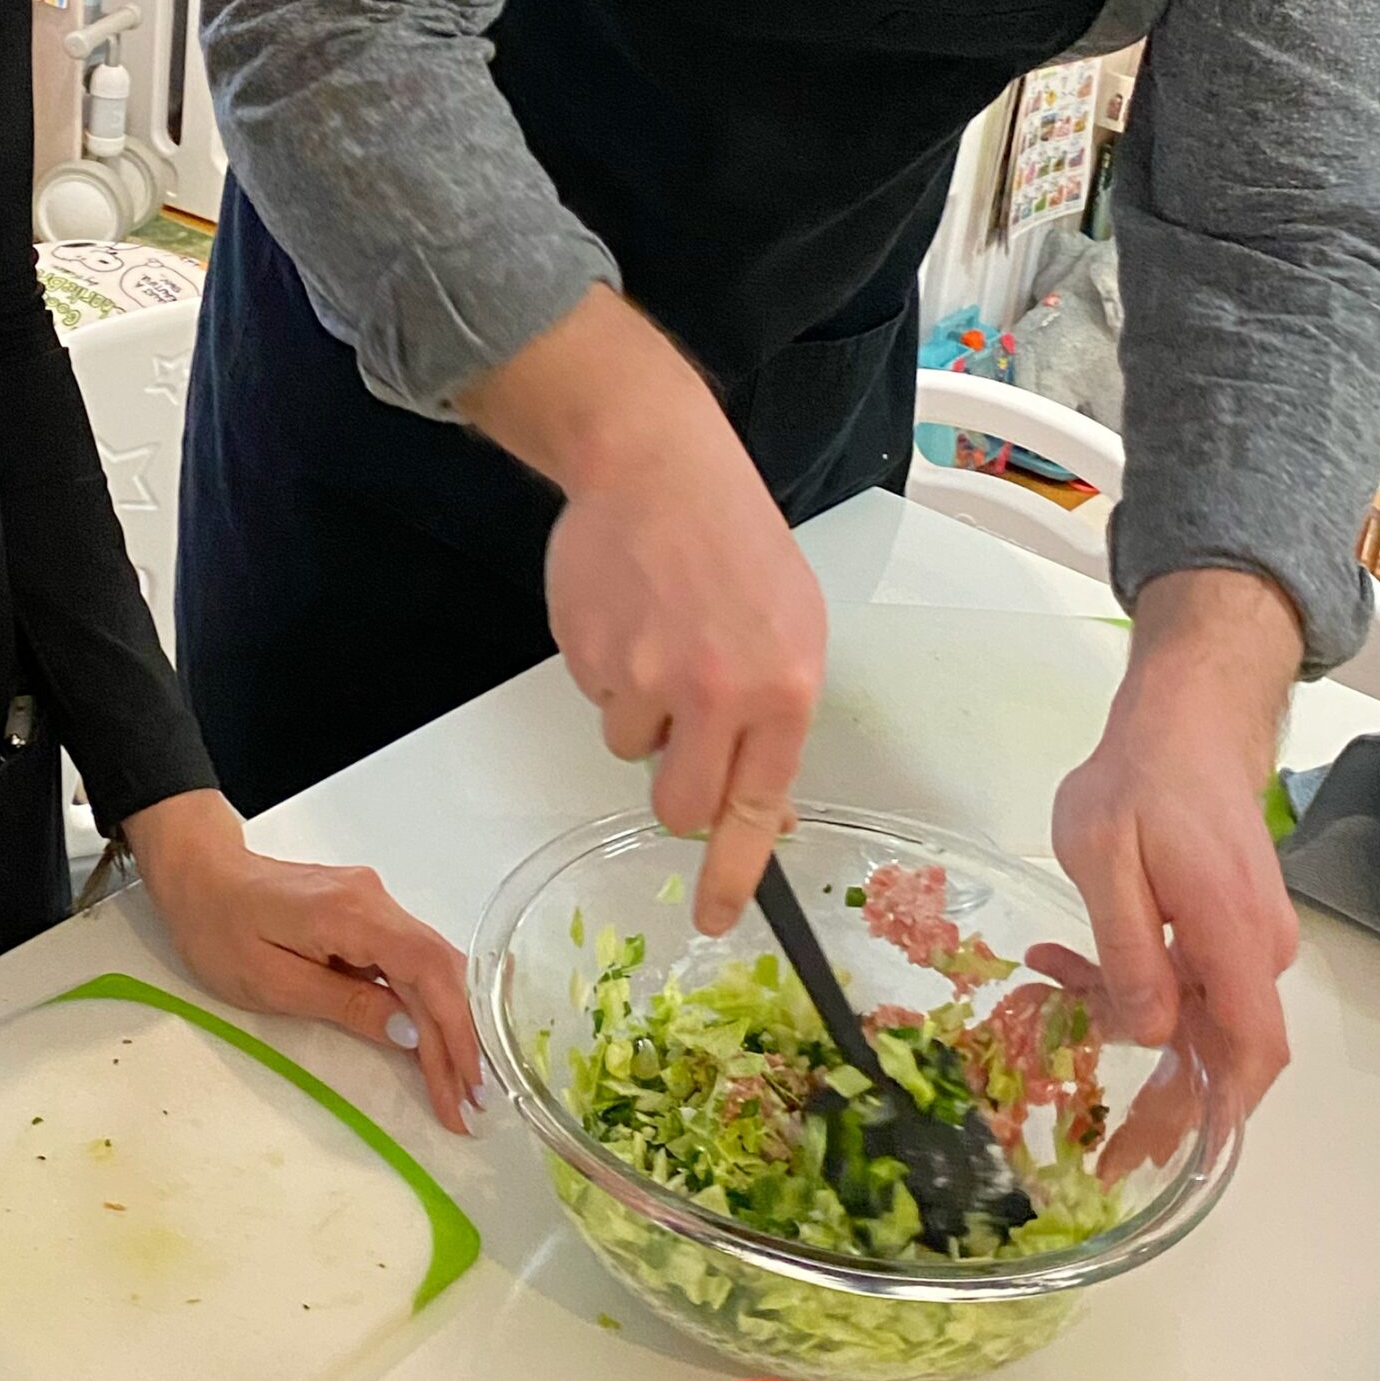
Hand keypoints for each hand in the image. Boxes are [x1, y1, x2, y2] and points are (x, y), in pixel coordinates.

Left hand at [124, 791, 481, 1134]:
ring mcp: (373, 901)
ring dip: (446, 1024)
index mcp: (352, 911)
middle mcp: (375, 898)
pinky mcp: (365, 912)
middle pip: (437, 968)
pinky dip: (424, 1003)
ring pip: (428, 965)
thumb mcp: (273, 981)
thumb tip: (409, 1033)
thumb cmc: (220, 930)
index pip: (427, 967)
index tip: (466, 1083)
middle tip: (469, 1104)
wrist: (199, 876)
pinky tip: (431, 1041)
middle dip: (458, 1038)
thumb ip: (345, 1003)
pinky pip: (408, 959)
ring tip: (456, 1084)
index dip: (455, 1027)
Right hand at [465, 288, 825, 939]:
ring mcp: (643, 673)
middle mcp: (714, 692)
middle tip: (680, 735)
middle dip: (676, 788)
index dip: (730, 875)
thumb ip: (775, 713)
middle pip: (677, 804)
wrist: (655, 463)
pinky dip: (608, 666)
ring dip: (642, 711)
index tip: (713, 917)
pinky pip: (596, 694)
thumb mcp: (792, 623)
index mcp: (781, 689)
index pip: (755, 809)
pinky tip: (629, 612)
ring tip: (659, 636)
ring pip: (630, 746)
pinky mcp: (587, 652)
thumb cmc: (735, 540)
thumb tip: (761, 803)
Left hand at [1051, 568, 1302, 1113]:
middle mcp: (1256, 947)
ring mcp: (1247, 939)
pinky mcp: (1227, 927)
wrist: (1187, 723)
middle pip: (1222, 1048)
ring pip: (1196, 1012)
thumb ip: (1126, 947)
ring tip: (1049, 992)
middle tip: (1106, 1147)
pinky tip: (1068, 960)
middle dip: (1166, 1102)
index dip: (1218, 1110)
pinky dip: (1134, 982)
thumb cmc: (1140, 779)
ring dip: (1127, 1019)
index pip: (1250, 1048)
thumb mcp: (1103, 854)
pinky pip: (1189, 978)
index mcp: (1231, 933)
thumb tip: (1145, 1032)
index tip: (1173, 1155)